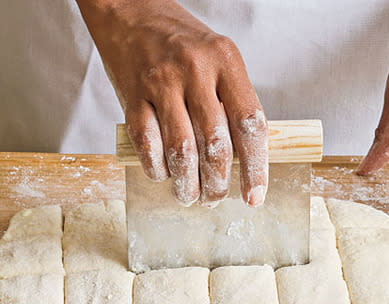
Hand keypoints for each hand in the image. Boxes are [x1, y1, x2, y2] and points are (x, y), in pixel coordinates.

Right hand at [76, 0, 267, 206]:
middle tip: (216, 199)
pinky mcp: (132, 96)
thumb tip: (243, 160)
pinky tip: (164, 175)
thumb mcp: (219, 62)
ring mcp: (161, 83)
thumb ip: (231, 104)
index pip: (249, 124)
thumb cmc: (182, 45)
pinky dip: (158, 170)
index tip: (254, 197)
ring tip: (190, 197)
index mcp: (226, 62)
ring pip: (182, 151)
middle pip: (215, 145)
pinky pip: (147, 145)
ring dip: (187, 185)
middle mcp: (195, 71)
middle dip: (218, 185)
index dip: (255, 168)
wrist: (132, 13)